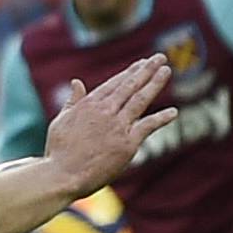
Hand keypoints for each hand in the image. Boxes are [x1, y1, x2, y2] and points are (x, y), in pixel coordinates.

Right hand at [43, 56, 175, 194]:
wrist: (63, 175)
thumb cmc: (58, 152)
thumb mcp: (61, 121)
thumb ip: (72, 101)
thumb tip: (77, 82)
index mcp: (90, 104)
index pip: (115, 83)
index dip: (130, 72)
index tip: (142, 63)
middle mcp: (106, 111)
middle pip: (130, 85)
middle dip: (146, 70)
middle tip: (159, 58)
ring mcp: (118, 126)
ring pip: (141, 100)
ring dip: (155, 83)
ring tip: (166, 70)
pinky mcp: (128, 144)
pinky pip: (148, 127)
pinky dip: (162, 118)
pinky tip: (173, 112)